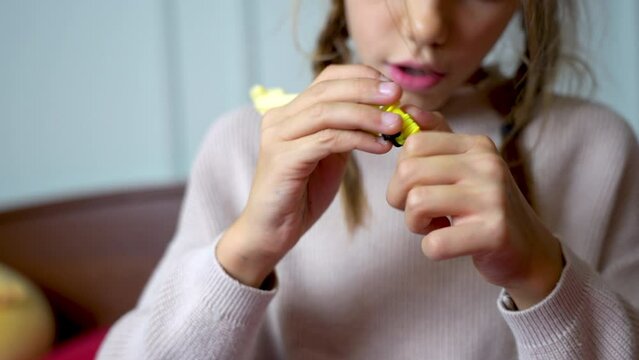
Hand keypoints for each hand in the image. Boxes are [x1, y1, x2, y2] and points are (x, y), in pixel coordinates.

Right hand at [217, 65, 403, 286]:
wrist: (271, 231)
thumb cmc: (302, 195)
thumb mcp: (329, 156)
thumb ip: (346, 132)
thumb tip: (382, 113)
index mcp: (289, 112)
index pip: (326, 78)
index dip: (361, 76)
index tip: (391, 86)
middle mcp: (279, 118)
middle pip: (327, 90)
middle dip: (367, 89)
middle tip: (398, 94)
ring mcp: (277, 137)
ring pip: (327, 112)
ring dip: (367, 115)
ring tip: (396, 123)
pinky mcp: (282, 159)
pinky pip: (327, 141)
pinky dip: (358, 140)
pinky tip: (381, 147)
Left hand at [386, 107, 563, 308]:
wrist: (530, 248)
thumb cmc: (485, 206)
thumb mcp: (466, 166)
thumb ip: (437, 137)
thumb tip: (407, 109)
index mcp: (477, 145)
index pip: (414, 143)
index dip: (402, 171)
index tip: (418, 186)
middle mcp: (487, 165)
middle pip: (408, 171)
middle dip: (399, 198)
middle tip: (419, 212)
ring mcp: (492, 198)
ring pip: (416, 203)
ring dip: (415, 223)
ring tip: (436, 226)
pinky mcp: (494, 233)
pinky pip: (434, 243)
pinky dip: (432, 248)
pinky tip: (451, 243)